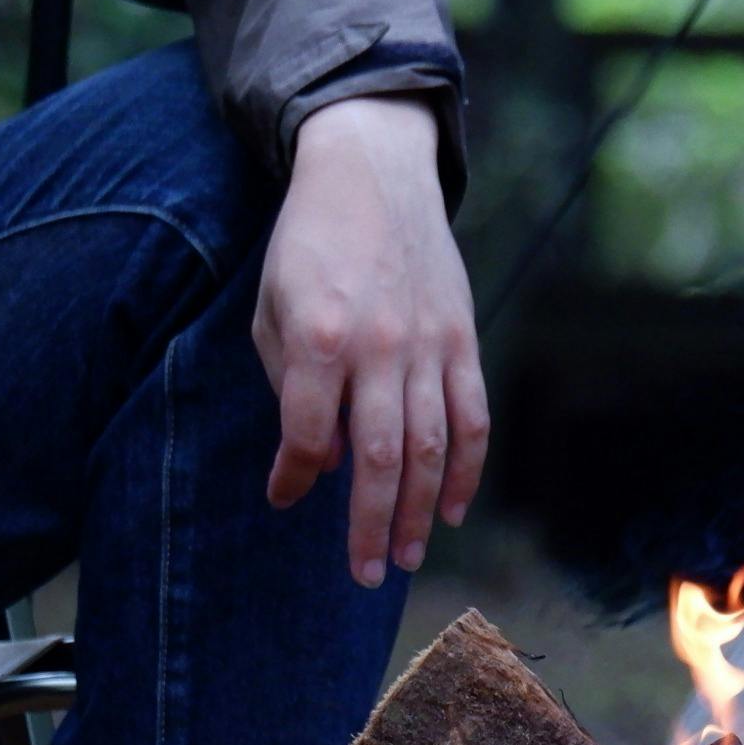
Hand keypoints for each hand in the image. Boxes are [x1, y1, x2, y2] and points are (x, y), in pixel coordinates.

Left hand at [255, 95, 485, 585]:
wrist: (372, 169)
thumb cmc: (308, 243)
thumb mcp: (272, 306)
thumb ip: (288, 385)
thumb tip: (316, 461)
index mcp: (319, 336)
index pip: (308, 435)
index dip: (293, 477)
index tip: (284, 499)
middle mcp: (379, 347)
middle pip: (377, 458)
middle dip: (368, 525)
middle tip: (364, 575)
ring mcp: (428, 344)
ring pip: (429, 447)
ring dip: (417, 511)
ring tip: (404, 558)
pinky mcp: (462, 339)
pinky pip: (472, 418)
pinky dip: (465, 469)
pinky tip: (451, 509)